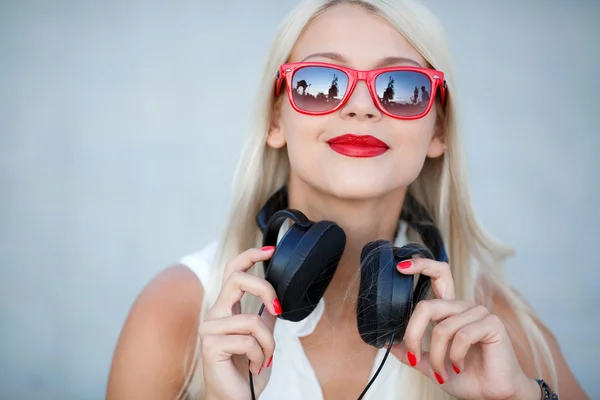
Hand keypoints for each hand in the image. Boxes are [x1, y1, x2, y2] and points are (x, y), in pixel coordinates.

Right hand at [200, 246, 280, 399]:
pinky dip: (259, 355)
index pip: (232, 272)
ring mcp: (210, 328)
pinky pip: (248, 339)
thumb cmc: (245, 371)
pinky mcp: (211, 345)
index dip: (250, 256)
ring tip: (264, 357)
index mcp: (226, 309)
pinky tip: (254, 367)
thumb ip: (266, 317)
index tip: (270, 250)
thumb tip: (276, 298)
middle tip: (276, 308)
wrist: (236, 399)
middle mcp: (215, 314)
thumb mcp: (263, 338)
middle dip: (265, 290)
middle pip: (238, 279)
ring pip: (253, 319)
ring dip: (268, 342)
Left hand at [390, 257, 540, 399]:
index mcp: (449, 309)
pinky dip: (454, 357)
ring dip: (436, 356)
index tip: (400, 267)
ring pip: (442, 328)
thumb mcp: (431, 363)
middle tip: (413, 357)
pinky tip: (458, 367)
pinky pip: (461, 336)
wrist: (493, 394)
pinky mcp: (492, 324)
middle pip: (427, 306)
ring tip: (441, 372)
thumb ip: (411, 352)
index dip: (420, 265)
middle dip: (413, 335)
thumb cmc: (466, 377)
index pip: (437, 276)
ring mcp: (478, 313)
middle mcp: (463, 306)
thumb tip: (388, 343)